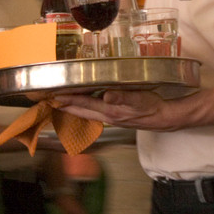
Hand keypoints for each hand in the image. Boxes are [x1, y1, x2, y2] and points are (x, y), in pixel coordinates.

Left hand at [56, 89, 180, 131]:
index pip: (83, 104)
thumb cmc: (151, 106)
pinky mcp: (116, 117)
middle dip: (65, 107)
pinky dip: (85, 110)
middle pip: (80, 112)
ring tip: (61, 105)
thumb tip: (107, 96)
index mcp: (109, 110)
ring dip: (73, 109)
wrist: (163, 118)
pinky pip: (94, 114)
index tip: (53, 95)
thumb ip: (122, 97)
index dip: (68, 99)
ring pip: (86, 114)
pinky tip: (85, 107)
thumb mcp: (138, 99)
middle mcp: (107, 116)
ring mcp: (111, 118)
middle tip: (50, 101)